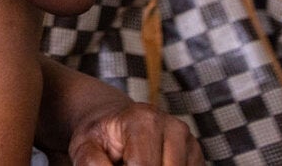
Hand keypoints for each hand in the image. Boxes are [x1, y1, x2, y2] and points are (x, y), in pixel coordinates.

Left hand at [67, 102, 202, 165]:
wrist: (116, 124)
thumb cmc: (99, 137)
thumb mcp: (85, 147)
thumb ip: (93, 164)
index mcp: (144, 119)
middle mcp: (174, 127)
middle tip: (124, 163)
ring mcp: (189, 141)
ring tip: (134, 163)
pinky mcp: (196, 156)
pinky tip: (152, 165)